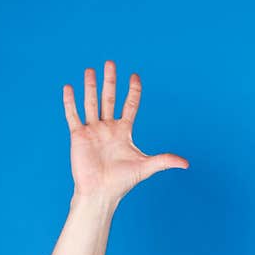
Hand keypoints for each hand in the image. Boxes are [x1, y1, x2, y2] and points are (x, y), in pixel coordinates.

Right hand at [63, 60, 188, 201]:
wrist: (101, 192)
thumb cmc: (123, 181)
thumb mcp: (146, 167)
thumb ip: (165, 160)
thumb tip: (186, 164)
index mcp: (124, 131)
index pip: (130, 105)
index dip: (133, 91)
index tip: (135, 76)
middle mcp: (108, 128)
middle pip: (109, 98)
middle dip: (110, 81)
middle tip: (111, 62)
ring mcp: (92, 131)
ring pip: (91, 103)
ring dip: (91, 86)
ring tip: (90, 69)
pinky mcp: (78, 136)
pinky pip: (73, 115)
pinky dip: (70, 102)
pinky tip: (69, 87)